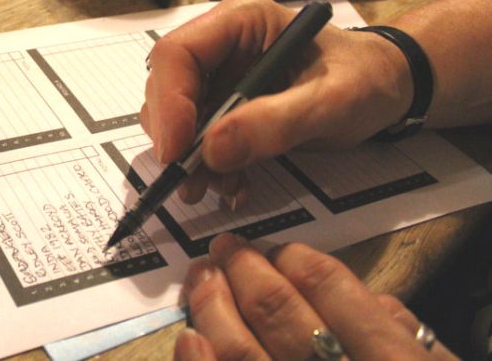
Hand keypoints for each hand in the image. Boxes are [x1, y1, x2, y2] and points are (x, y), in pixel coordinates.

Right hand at [140, 0, 411, 205]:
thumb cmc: (366, 79)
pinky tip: (236, 185)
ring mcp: (219, 75)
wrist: (387, 89)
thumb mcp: (332, 101)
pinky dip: (210, 167)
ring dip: (192, 159)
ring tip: (225, 187)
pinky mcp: (225, 105)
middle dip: (176, 138)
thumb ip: (276, 121)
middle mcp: (219, 44)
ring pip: (176, 117)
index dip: (168, 102)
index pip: (177, 53)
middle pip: (167, 86)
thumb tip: (212, 149)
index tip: (177, 152)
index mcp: (239, 21)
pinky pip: (198, 138)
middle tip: (193, 182)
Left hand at [176, 233, 454, 359]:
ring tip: (202, 278)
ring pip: (242, 348)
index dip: (295, 258)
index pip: (334, 290)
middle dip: (244, 269)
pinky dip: (201, 360)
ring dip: (213, 303)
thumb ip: (407, 344)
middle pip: (277, 310)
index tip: (276, 248)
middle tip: (224, 249)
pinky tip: (190, 336)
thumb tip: (375, 302)